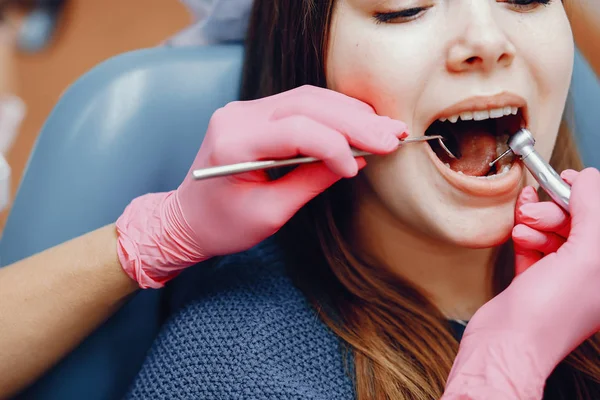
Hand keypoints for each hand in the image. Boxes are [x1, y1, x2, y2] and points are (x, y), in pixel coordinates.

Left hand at [115, 85, 407, 287]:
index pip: (296, 129)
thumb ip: (310, 183)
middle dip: (355, 122)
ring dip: (350, 113)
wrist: (186, 219)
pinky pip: (299, 104)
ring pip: (307, 98)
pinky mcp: (254, 113)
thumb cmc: (221, 226)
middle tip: (393, 136)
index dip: (336, 145)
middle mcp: (237, 116)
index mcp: (234, 143)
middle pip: (307, 104)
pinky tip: (360, 122)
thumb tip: (352, 163)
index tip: (359, 169)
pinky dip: (333, 113)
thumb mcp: (269, 214)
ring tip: (386, 129)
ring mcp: (244, 110)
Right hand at [442, 168, 599, 398]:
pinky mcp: (535, 280)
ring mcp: (563, 278)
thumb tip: (589, 178)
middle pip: (579, 224)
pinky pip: (534, 246)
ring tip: (522, 228)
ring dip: (536, 224)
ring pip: (554, 233)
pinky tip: (516, 228)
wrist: (506, 343)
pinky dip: (524, 234)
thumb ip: (592, 211)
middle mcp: (592, 274)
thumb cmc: (552, 311)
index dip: (588, 197)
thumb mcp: (586, 254)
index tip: (566, 180)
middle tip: (536, 212)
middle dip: (556, 211)